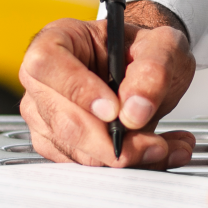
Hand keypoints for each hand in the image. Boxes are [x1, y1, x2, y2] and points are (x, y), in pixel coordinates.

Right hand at [20, 0, 196, 167]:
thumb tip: (134, 111)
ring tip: (165, 147)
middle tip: (153, 144)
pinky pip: (88, 167)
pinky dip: (129, 166)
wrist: (143, 70)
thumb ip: (152, 70)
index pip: (47, 64)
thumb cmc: (140, 50)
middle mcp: (43, 80)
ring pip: (76, 152)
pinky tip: (153, 152)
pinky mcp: (58, 145)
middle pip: (63, 120)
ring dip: (128, 157)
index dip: (79, 91)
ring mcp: (45, 116)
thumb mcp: (162, 45)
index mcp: (56, 40)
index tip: (114, 111)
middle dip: (112, 141)